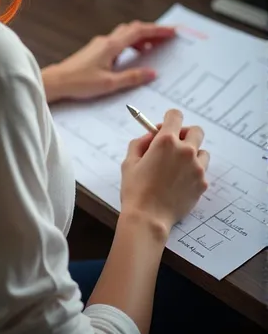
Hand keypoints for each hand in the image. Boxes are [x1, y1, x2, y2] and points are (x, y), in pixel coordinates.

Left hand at [42, 21, 174, 103]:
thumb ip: (132, 77)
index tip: (172, 31)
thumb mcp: (109, 83)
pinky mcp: (96, 50)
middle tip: (168, 37)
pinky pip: (118, 42)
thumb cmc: (79, 82)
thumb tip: (152, 73)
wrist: (57, 81)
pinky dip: (130, 44)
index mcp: (111, 46)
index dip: (157, 30)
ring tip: (155, 47)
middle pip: (133, 29)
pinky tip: (134, 55)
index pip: (139, 31)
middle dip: (152, 31)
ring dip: (141, 38)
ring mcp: (100, 44)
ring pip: (125, 34)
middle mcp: (106, 41)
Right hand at [120, 109, 209, 236]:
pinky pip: (202, 171)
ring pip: (202, 152)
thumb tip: (150, 137)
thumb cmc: (135, 189)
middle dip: (185, 134)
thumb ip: (141, 143)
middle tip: (174, 145)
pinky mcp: (202, 183)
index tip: (163, 129)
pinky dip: (193, 173)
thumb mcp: (130, 161)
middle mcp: (185, 151)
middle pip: (196, 131)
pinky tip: (180, 183)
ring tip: (178, 167)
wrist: (148, 218)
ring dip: (193, 154)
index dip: (169, 120)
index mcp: (166, 141)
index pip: (176, 115)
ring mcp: (197, 168)